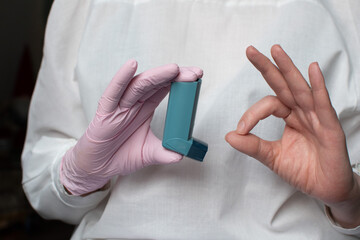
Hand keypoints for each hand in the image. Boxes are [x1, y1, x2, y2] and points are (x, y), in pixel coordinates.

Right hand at [61, 60, 202, 195]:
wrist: (98, 167)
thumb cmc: (121, 155)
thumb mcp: (148, 154)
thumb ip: (164, 153)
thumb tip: (181, 154)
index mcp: (145, 108)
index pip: (165, 89)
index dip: (180, 82)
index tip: (197, 76)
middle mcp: (134, 103)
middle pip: (155, 83)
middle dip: (174, 76)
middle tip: (194, 73)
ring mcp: (119, 105)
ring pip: (138, 85)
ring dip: (156, 76)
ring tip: (173, 69)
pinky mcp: (105, 111)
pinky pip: (113, 93)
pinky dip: (121, 79)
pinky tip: (131, 66)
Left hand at [225, 45, 359, 227]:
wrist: (326, 189)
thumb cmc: (304, 171)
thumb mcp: (272, 157)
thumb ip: (252, 146)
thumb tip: (229, 135)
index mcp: (290, 117)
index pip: (269, 105)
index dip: (252, 114)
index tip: (240, 129)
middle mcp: (302, 112)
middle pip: (283, 85)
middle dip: (268, 67)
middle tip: (250, 50)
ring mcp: (317, 117)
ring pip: (300, 88)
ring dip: (288, 69)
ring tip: (275, 50)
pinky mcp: (330, 127)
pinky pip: (322, 104)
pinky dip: (318, 86)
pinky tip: (312, 69)